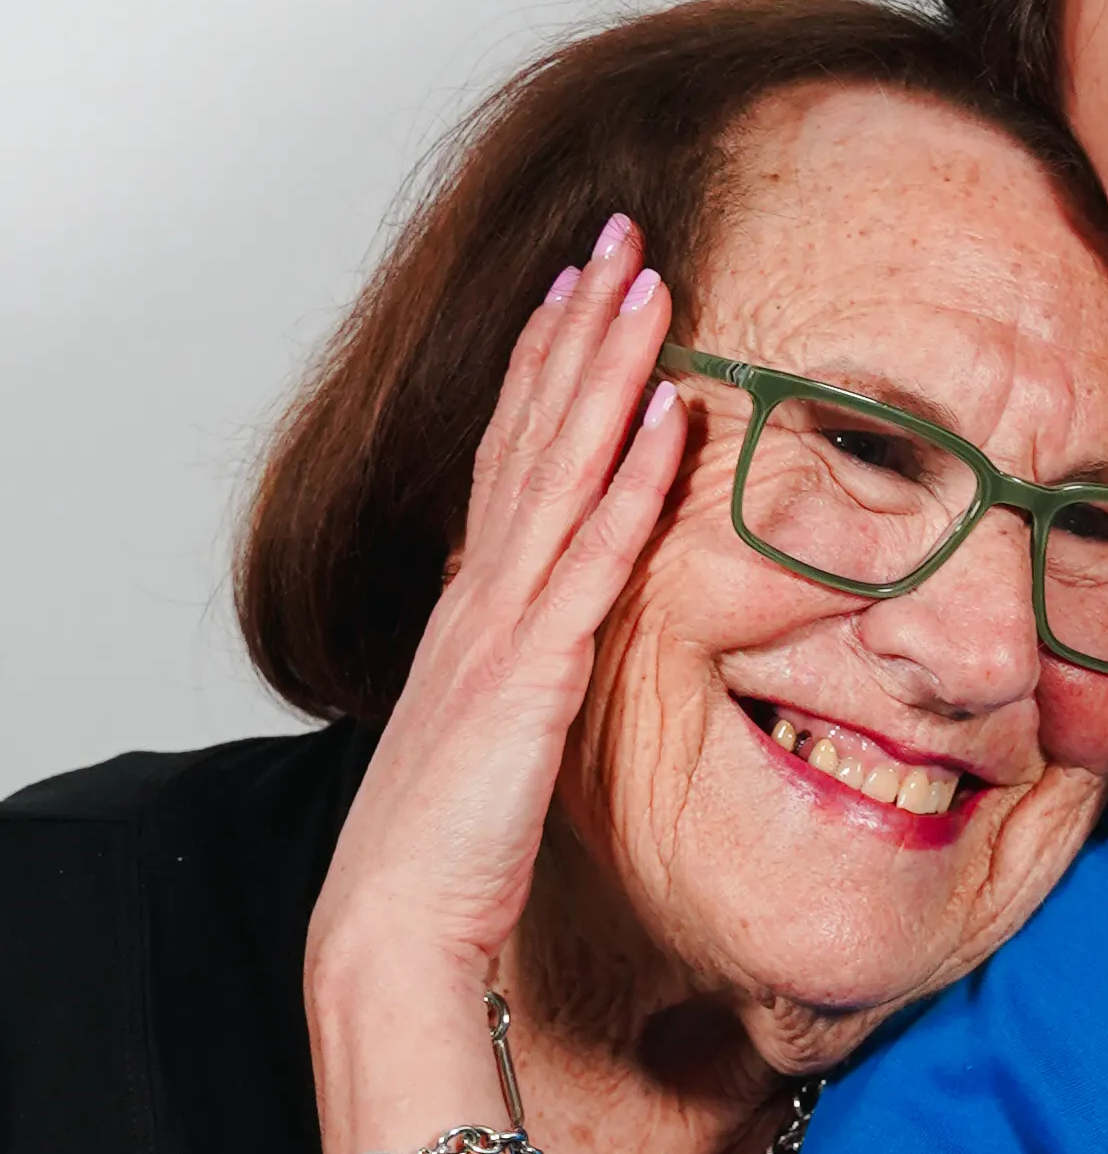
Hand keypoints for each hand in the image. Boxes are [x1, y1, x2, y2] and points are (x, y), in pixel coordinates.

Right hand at [307, 214, 686, 993]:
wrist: (394, 920)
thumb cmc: (443, 848)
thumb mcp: (489, 736)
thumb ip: (520, 675)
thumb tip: (554, 646)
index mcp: (472, 606)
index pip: (511, 454)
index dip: (545, 364)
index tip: (580, 286)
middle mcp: (481, 593)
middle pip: (531, 429)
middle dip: (578, 326)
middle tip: (621, 233)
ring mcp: (502, 623)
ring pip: (562, 465)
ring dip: (608, 368)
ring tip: (650, 282)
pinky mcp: (533, 671)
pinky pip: (594, 557)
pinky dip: (630, 481)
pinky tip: (667, 416)